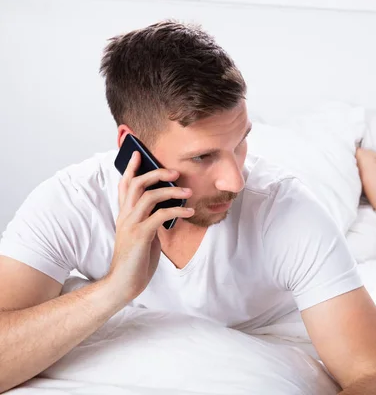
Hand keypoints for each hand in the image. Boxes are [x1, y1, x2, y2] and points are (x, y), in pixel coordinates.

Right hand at [106, 151, 193, 301]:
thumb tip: (167, 209)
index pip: (124, 185)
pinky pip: (160, 215)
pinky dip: (177, 210)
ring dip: (171, 191)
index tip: (139, 153)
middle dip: (155, 173)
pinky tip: (189, 211)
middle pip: (136, 184)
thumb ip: (150, 220)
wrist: (124, 283)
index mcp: (125, 215)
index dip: (131, 168)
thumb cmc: (136, 260)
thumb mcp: (144, 235)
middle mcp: (125, 216)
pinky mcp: (140, 235)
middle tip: (175, 171)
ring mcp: (131, 225)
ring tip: (188, 191)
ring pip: (148, 196)